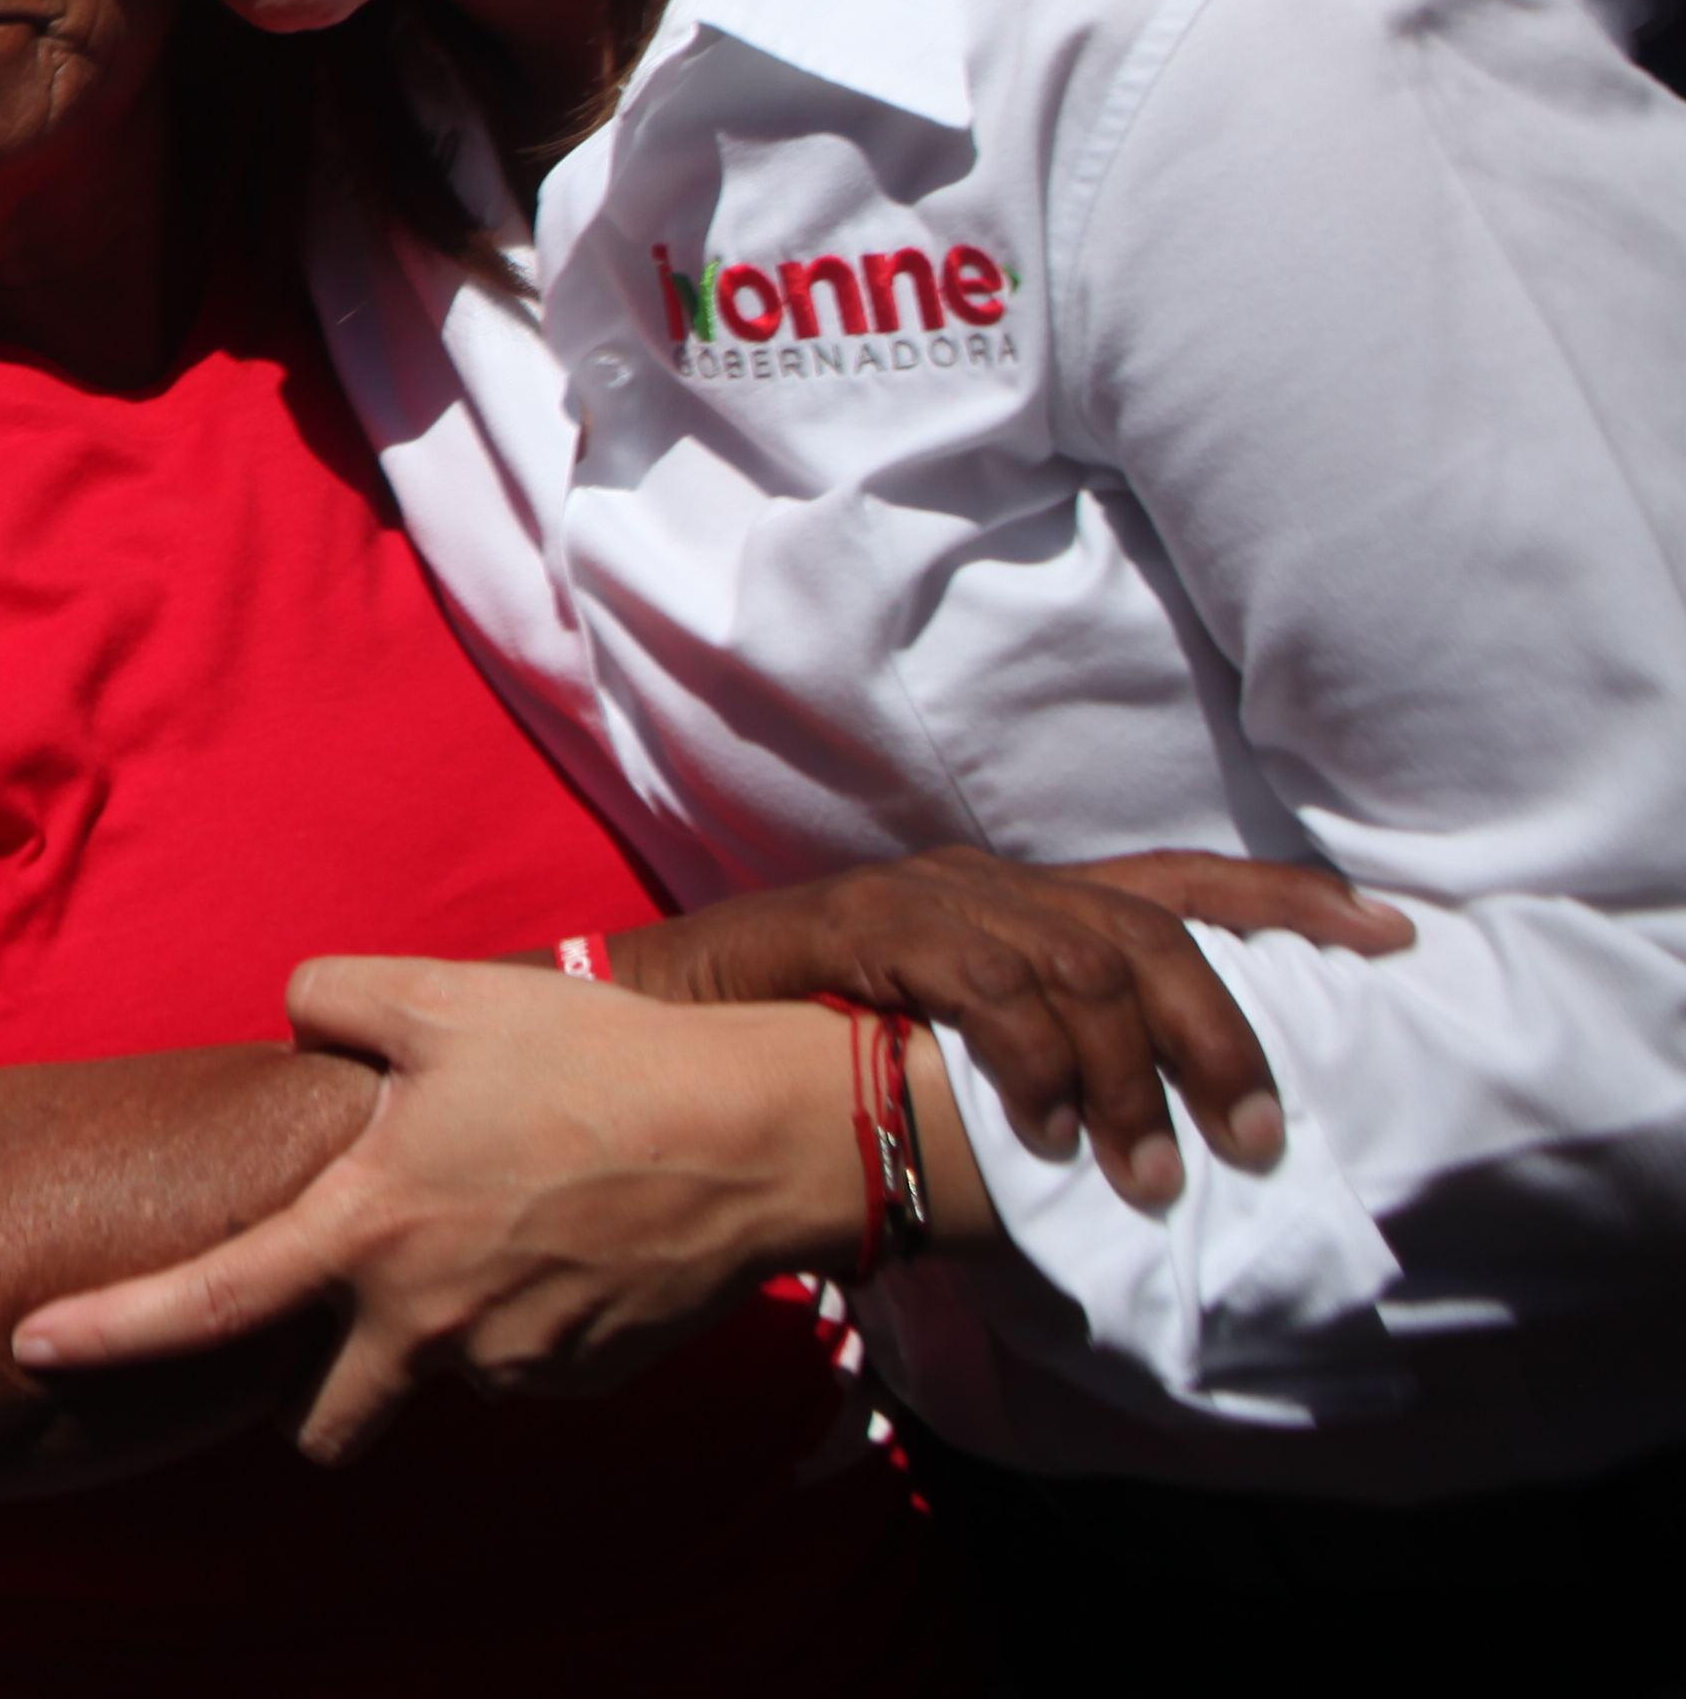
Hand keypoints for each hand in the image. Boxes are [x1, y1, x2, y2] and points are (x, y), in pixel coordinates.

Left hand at [9, 959, 865, 1462]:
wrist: (755, 1136)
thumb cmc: (588, 1058)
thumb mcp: (440, 994)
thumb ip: (331, 997)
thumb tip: (294, 1017)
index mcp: (367, 1230)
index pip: (208, 1303)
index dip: (107, 1334)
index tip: (29, 1347)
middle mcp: (427, 1323)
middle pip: (324, 1425)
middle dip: (305, 1402)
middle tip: (323, 1328)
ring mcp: (511, 1364)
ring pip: (435, 1380)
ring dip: (432, 1336)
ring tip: (486, 1228)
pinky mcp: (586, 1380)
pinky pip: (521, 1367)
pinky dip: (517, 1323)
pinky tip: (555, 1243)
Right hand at [595, 846, 1407, 1206]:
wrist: (659, 1023)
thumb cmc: (807, 1047)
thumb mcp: (951, 1049)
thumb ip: (1036, 1062)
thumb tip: (1139, 1136)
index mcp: (1019, 897)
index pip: (1180, 878)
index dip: (1289, 897)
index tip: (1392, 935)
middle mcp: (985, 879)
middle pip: (1149, 930)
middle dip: (1222, 1036)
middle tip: (1253, 1142)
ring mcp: (926, 896)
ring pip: (1082, 962)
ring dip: (1131, 1079)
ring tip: (1148, 1174)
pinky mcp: (866, 925)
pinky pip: (989, 985)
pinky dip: (1034, 1062)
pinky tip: (1046, 1133)